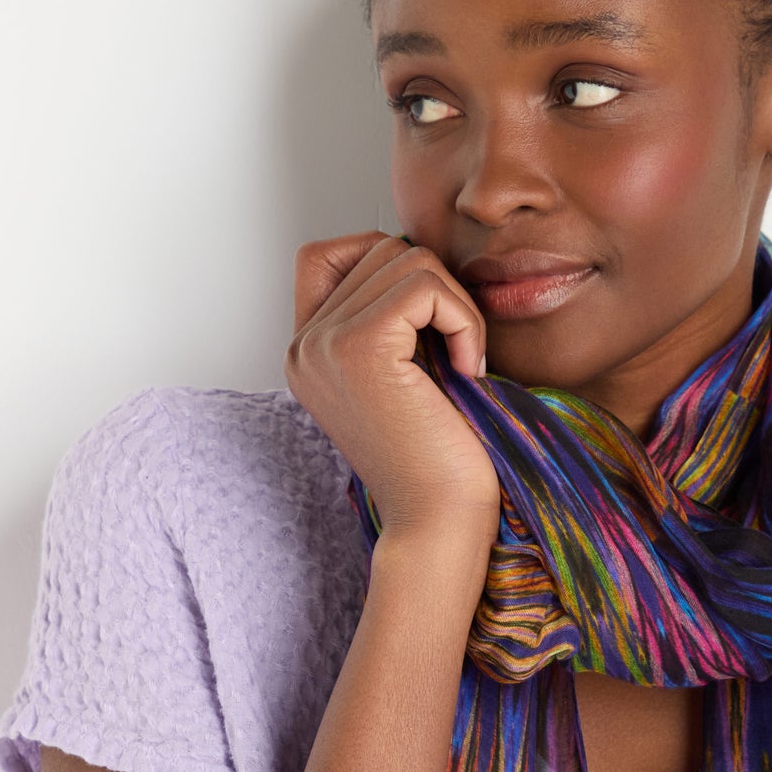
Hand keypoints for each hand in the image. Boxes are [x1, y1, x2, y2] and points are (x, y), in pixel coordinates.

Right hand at [284, 234, 499, 539]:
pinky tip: (467, 369)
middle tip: (459, 350)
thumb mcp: (405, 377)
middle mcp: (304, 345)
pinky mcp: (361, 346)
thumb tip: (417, 254)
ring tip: (464, 363)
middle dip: (437, 289)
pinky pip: (424, 286)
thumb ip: (392, 319)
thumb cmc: (440, 461)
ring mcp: (325, 344)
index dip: (389, 265)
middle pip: (377, 249)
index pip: (329, 254)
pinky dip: (463, 318)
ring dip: (456, 304)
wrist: (439, 523)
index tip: (430, 323)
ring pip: (404, 259)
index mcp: (308, 353)